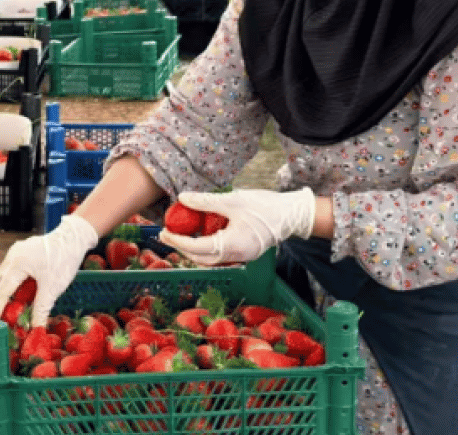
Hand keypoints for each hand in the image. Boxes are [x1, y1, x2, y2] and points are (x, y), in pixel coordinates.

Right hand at [0, 215, 98, 327]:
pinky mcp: (20, 250)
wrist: (74, 237)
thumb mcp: (53, 288)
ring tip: (6, 307)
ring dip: (1, 291)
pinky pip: (9, 269)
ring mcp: (14, 251)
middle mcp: (11, 256)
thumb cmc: (64, 261)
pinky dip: (9, 282)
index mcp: (17, 264)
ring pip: (1, 275)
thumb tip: (36, 328)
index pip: (2, 291)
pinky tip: (16, 292)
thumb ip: (41, 309)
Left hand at [157, 187, 315, 265]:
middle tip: (167, 234)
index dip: (178, 241)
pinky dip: (207, 247)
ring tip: (180, 235)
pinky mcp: (245, 252)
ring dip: (193, 249)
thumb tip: (182, 197)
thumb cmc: (264, 206)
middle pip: (201, 258)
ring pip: (210, 259)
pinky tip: (200, 235)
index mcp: (232, 245)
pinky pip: (221, 254)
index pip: (197, 248)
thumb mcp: (232, 200)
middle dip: (182, 247)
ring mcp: (242, 256)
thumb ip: (206, 201)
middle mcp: (236, 256)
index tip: (164, 232)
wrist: (292, 214)